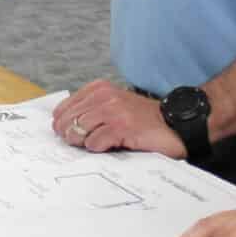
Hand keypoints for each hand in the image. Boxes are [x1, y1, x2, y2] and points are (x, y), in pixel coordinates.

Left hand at [52, 80, 181, 157]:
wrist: (173, 124)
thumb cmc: (142, 119)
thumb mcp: (113, 106)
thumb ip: (90, 110)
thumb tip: (62, 127)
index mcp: (99, 88)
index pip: (64, 108)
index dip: (62, 124)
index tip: (69, 134)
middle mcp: (104, 96)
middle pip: (67, 120)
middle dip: (70, 135)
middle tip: (81, 143)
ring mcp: (113, 111)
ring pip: (77, 131)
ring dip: (83, 143)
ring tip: (98, 143)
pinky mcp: (121, 127)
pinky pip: (93, 142)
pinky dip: (98, 148)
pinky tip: (110, 145)